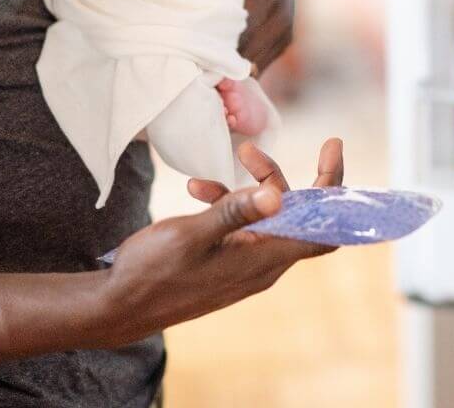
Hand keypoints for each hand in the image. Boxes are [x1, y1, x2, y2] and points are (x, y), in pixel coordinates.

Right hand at [96, 139, 342, 347]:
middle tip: (252, 150)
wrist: (118, 307)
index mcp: (264, 259)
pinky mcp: (227, 261)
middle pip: (297, 214)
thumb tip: (276, 194)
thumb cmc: (153, 272)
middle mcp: (263, 264)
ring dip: (249, 186)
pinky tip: (197, 188)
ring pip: (266, 216)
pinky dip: (227, 203)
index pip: (324, 228)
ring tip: (221, 164)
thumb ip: (235, 211)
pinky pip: (241, 226)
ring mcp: (245, 264)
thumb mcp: (192, 234)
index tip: (331, 146)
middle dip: (277, 176)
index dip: (334, 187)